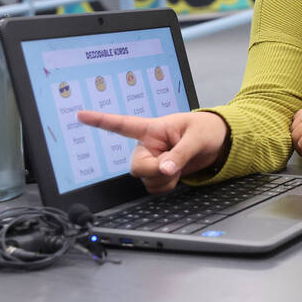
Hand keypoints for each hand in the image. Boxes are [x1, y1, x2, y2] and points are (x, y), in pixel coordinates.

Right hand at [76, 110, 227, 192]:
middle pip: (136, 167)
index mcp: (153, 129)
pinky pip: (155, 187)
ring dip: (164, 179)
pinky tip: (176, 175)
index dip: (101, 121)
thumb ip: (180, 154)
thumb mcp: (196, 138)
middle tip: (173, 165)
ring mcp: (152, 160)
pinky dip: (167, 185)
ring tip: (179, 166)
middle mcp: (147, 146)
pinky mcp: (159, 173)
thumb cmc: (207, 130)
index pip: (123, 125)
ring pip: (146, 180)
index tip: (81, 114)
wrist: (220, 142)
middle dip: (155, 171)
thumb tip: (165, 170)